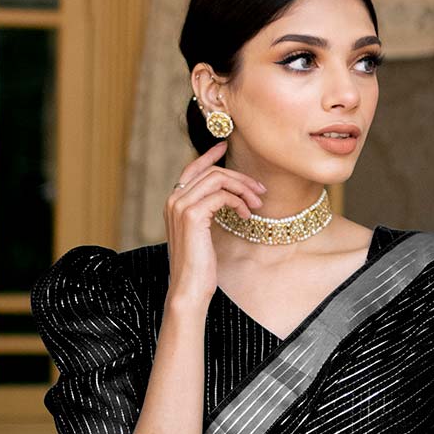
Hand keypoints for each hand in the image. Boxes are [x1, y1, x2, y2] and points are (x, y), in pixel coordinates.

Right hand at [163, 140, 266, 309]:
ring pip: (217, 179)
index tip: (226, 146)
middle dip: (239, 177)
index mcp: (174, 202)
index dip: (210, 155)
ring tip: (257, 203)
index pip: (192, 168)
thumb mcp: (203, 232)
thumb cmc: (199, 265)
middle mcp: (173, 199)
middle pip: (211, 172)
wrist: (189, 287)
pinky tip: (246, 214)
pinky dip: (238, 201)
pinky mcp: (192, 214)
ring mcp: (180, 205)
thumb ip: (207, 211)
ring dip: (242, 188)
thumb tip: (228, 196)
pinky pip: (221, 195)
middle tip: (260, 190)